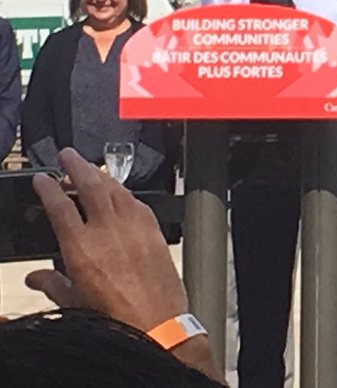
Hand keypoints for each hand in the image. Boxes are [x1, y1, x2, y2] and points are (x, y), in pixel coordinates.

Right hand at [25, 148, 186, 333]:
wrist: (157, 323)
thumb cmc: (116, 316)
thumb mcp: (74, 302)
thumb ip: (53, 283)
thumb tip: (36, 277)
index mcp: (81, 247)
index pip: (59, 206)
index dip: (48, 188)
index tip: (42, 178)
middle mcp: (108, 230)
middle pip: (90, 184)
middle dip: (76, 165)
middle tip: (67, 155)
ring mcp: (134, 227)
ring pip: (116, 189)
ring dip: (101, 176)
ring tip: (90, 171)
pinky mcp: (154, 230)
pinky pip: (137, 203)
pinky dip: (124, 194)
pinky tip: (119, 195)